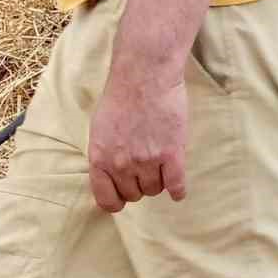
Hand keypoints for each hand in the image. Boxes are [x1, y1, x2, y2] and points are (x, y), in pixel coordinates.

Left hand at [88, 66, 188, 212]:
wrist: (145, 76)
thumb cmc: (121, 97)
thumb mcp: (99, 130)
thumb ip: (104, 155)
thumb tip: (111, 173)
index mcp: (100, 160)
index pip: (107, 200)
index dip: (117, 201)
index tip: (124, 196)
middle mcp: (122, 165)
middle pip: (134, 194)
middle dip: (139, 185)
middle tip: (145, 170)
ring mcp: (147, 161)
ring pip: (155, 189)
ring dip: (158, 182)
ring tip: (161, 168)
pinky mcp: (171, 153)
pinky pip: (176, 184)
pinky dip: (178, 191)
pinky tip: (178, 191)